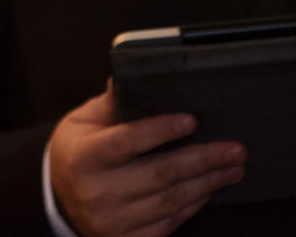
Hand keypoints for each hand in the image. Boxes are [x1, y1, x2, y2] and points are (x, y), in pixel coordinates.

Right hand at [48, 82, 245, 236]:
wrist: (60, 199)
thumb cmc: (77, 152)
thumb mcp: (83, 123)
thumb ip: (110, 103)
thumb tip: (131, 73)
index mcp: (83, 158)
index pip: (125, 142)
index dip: (160, 131)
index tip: (191, 120)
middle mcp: (97, 192)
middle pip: (159, 175)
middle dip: (203, 160)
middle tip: (235, 149)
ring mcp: (113, 221)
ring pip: (171, 201)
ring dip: (208, 183)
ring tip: (233, 167)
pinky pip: (171, 223)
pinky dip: (195, 205)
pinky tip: (210, 188)